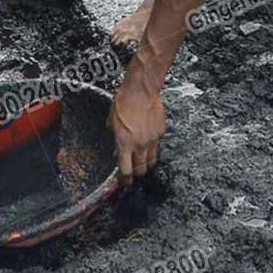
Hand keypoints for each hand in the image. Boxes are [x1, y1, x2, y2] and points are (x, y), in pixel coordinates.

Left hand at [108, 58, 165, 184]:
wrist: (141, 90)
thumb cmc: (124, 102)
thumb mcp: (112, 120)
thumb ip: (114, 135)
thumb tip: (116, 145)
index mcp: (124, 143)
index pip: (125, 170)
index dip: (124, 180)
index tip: (124, 182)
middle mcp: (139, 145)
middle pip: (141, 170)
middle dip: (137, 174)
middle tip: (134, 173)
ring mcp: (152, 140)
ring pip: (151, 160)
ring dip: (146, 164)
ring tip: (142, 162)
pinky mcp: (161, 133)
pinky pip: (157, 145)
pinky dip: (153, 147)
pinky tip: (148, 142)